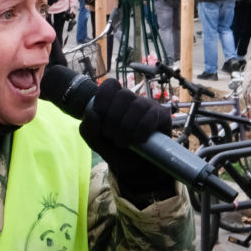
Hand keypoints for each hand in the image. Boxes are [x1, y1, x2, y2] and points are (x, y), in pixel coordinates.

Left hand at [79, 78, 173, 195]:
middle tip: (111, 136)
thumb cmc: (116, 148)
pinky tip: (138, 140)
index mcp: (114, 100)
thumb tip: (94, 114)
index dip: (102, 99)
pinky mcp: (162, 115)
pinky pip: (151, 118)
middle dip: (113, 119)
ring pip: (137, 106)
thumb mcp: (97, 142)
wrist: (137, 165)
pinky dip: (140, 131)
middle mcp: (132, 99)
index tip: (99, 117)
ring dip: (126, 127)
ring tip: (123, 142)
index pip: (110, 84)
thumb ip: (88, 129)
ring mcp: (148, 105)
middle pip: (123, 96)